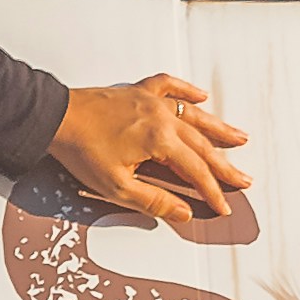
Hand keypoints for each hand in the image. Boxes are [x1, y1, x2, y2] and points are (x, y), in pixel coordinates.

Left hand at [49, 74, 251, 223]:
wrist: (56, 117)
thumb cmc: (80, 149)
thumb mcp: (116, 187)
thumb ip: (153, 201)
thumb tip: (183, 213)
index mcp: (160, 140)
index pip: (195, 171)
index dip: (211, 192)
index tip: (223, 206)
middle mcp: (162, 117)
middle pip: (201, 145)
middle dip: (224, 165)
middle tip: (243, 179)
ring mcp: (151, 101)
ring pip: (193, 115)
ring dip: (218, 128)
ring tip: (239, 137)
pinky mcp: (138, 91)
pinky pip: (169, 86)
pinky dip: (187, 91)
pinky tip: (201, 95)